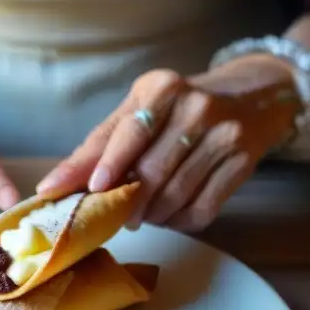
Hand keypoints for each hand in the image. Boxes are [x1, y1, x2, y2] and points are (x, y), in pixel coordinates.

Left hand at [37, 62, 298, 230]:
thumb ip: (100, 144)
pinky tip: (171, 215)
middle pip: (152, 171)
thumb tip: (56, 184)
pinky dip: (179, 222)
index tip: (92, 189)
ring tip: (144, 215)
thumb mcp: (139, 108)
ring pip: (175, 195)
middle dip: (129, 202)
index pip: (131, 130)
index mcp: (163, 88)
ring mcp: (224, 136)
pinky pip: (202, 210)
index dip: (110, 163)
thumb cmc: (179, 107)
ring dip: (152, 216)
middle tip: (118, 215)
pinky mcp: (242, 164)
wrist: (252, 97)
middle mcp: (196, 107)